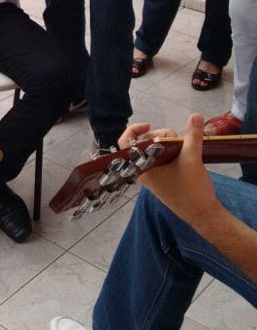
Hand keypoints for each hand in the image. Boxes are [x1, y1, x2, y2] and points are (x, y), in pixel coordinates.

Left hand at [125, 114, 220, 229]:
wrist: (203, 214)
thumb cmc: (192, 190)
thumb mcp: (192, 159)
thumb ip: (192, 136)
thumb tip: (196, 116)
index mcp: (142, 168)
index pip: (126, 144)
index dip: (133, 130)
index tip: (150, 125)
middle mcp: (145, 171)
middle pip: (146, 142)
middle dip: (163, 136)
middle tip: (179, 142)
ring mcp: (155, 175)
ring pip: (157, 149)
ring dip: (170, 144)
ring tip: (186, 149)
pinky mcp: (164, 177)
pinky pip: (163, 157)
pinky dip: (173, 151)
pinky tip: (186, 153)